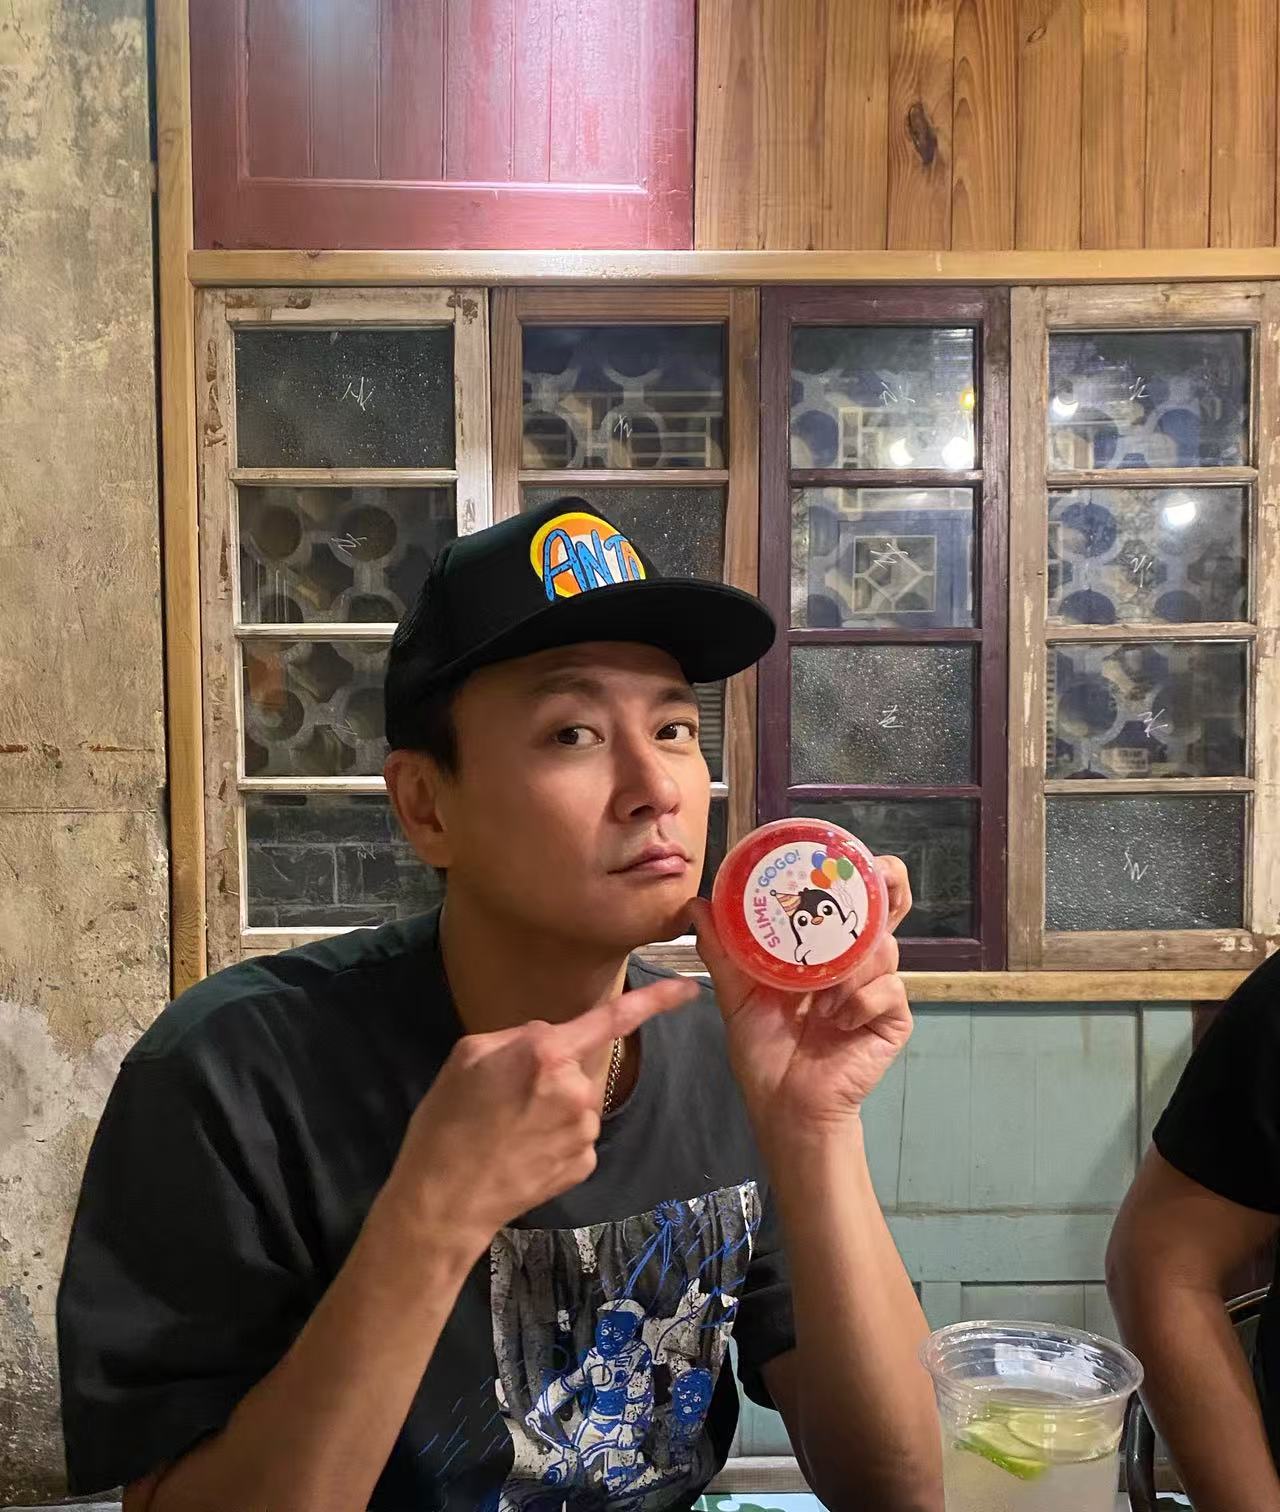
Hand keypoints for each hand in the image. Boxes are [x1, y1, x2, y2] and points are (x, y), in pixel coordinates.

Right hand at [385, 977, 697, 1254]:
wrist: (443, 1199)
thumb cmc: (447, 1121)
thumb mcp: (469, 1054)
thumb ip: (519, 1036)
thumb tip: (549, 1040)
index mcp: (547, 1052)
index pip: (613, 1018)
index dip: (656, 1000)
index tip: (690, 988)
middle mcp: (576, 1088)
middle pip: (576, 1064)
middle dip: (550, 1074)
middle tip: (504, 1099)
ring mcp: (585, 1130)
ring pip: (576, 1102)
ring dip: (552, 1108)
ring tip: (507, 1130)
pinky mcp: (585, 1163)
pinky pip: (576, 1136)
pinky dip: (554, 1140)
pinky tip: (522, 1153)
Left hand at [689, 856, 912, 1138]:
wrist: (783, 1105)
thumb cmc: (764, 1051)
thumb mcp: (737, 995)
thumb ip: (722, 950)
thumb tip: (698, 903)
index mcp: (823, 951)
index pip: (848, 900)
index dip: (856, 872)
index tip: (845, 853)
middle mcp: (856, 963)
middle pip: (888, 910)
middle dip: (888, 886)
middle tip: (875, 877)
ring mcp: (877, 990)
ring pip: (883, 948)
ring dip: (849, 966)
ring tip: (819, 998)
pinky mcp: (892, 1019)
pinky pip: (889, 989)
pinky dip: (860, 1000)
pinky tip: (836, 1020)